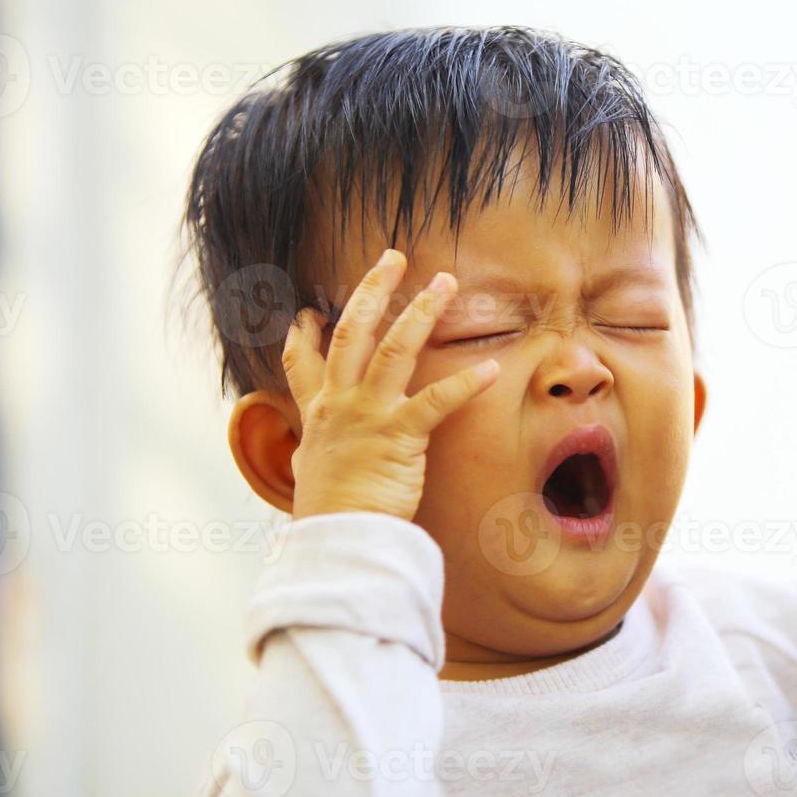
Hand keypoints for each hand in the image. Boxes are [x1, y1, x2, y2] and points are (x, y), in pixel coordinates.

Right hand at [281, 249, 499, 519]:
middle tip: (393, 257)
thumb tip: (305, 466)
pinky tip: (494, 368)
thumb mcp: (310, 479)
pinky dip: (468, 383)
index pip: (302, 363)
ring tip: (445, 283)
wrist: (338, 539)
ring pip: (394, 349)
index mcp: (319, 415)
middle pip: (352, 332)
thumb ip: (312, 461)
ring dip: (421, 312)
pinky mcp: (400, 434)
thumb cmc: (329, 516)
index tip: (308, 312)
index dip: (303, 334)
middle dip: (373, 290)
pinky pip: (438, 401)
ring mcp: (369, 415)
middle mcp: (340, 404)